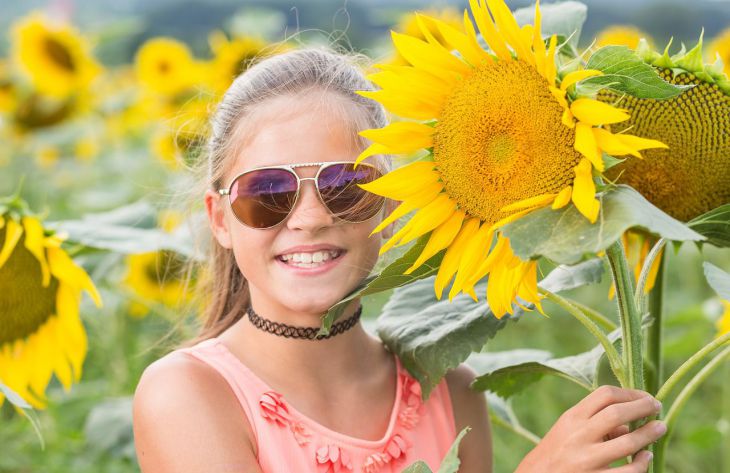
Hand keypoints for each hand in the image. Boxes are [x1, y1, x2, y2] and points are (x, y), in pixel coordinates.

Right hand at [515, 385, 665, 472]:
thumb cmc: (557, 451)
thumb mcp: (568, 429)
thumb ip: (594, 421)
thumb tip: (630, 422)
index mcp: (572, 418)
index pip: (605, 395)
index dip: (630, 393)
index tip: (645, 396)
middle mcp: (578, 436)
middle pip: (617, 413)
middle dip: (643, 407)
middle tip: (657, 406)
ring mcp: (587, 460)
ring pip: (627, 443)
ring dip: (649, 434)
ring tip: (660, 428)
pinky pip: (628, 472)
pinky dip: (642, 463)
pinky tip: (646, 457)